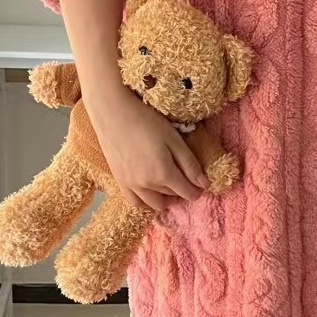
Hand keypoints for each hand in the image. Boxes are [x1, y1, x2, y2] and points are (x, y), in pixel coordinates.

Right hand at [86, 89, 207, 213]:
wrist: (112, 113)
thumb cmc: (146, 121)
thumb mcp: (174, 139)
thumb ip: (189, 164)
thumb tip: (204, 184)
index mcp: (164, 173)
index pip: (188, 193)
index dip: (197, 190)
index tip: (201, 183)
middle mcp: (147, 185)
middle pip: (172, 196)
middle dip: (182, 189)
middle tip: (184, 174)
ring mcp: (131, 185)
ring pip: (155, 203)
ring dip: (165, 197)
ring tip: (168, 183)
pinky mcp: (120, 181)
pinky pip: (135, 203)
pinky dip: (146, 201)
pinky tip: (151, 191)